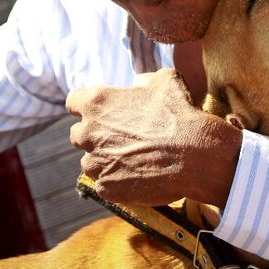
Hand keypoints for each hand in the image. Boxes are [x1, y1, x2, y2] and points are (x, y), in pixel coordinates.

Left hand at [66, 68, 241, 206]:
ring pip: (89, 162)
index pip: (73, 101)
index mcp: (96, 102)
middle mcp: (88, 133)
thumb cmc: (180, 114)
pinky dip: (117, 181)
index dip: (85, 106)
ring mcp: (95, 163)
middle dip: (94, 135)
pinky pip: (104, 184)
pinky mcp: (105, 188)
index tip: (99, 111)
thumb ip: (143, 80)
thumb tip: (137, 84)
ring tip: (133, 159)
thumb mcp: (165, 81)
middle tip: (119, 137)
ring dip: (104, 160)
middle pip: (77, 134)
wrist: (195, 155)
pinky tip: (139, 175)